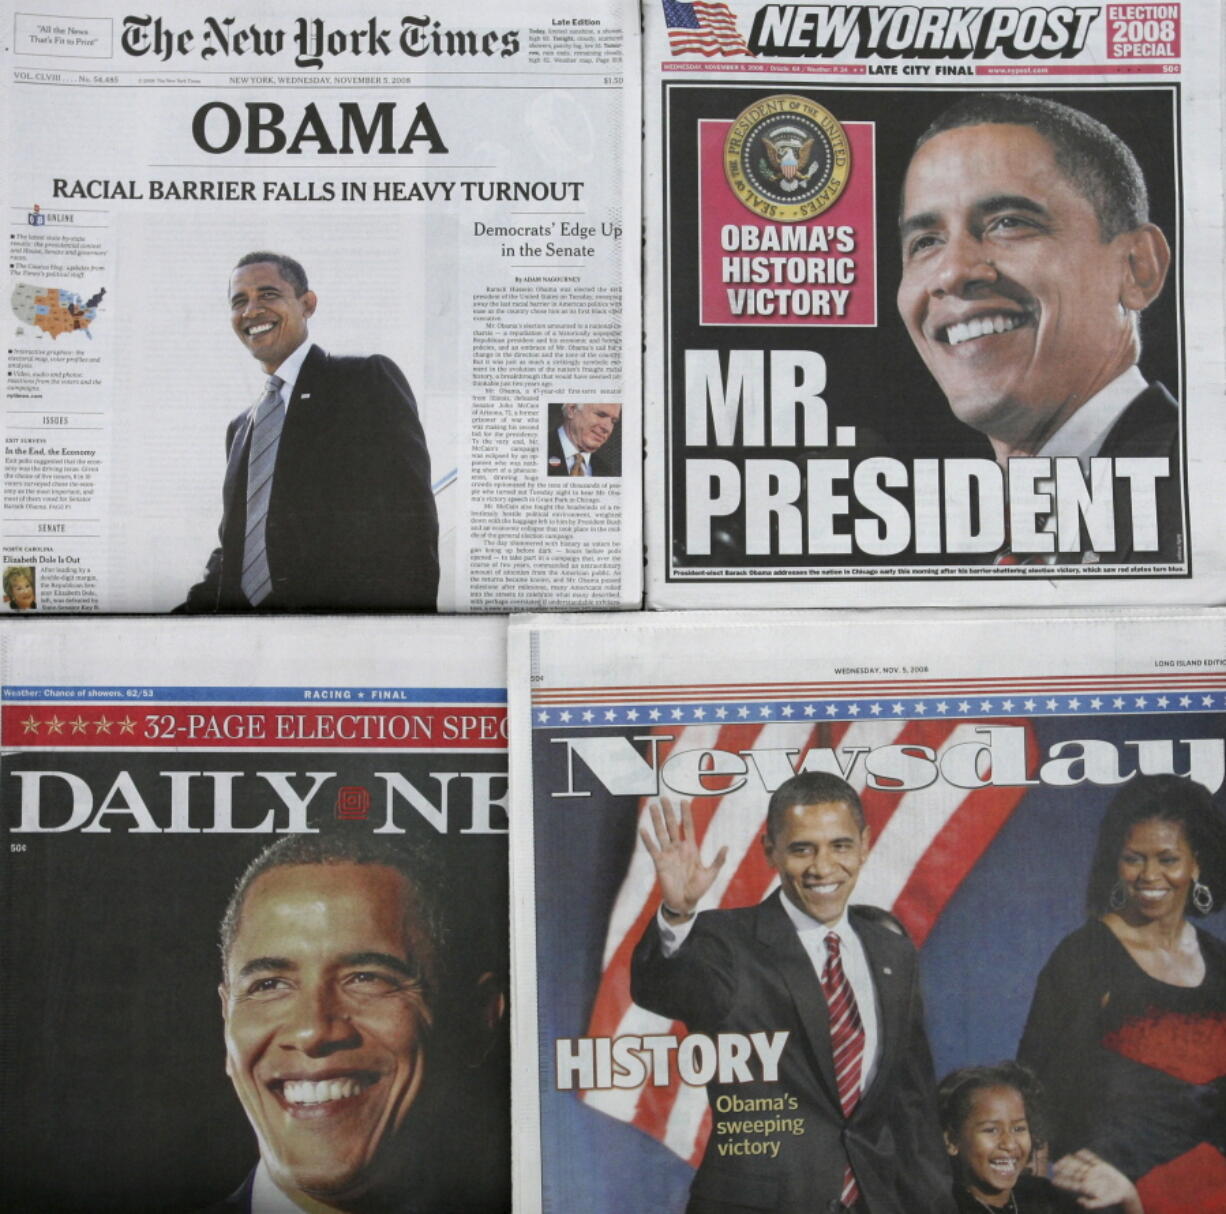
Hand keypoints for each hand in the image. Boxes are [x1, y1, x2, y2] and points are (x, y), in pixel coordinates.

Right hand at [639, 798, 726, 919]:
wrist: (684, 902)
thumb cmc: (698, 889)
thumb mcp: (710, 874)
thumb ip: (718, 860)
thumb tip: (726, 847)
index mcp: (690, 848)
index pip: (688, 826)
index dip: (686, 814)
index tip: (684, 801)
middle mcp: (678, 848)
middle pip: (672, 825)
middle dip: (668, 811)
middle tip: (663, 797)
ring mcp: (668, 854)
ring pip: (661, 833)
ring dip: (656, 820)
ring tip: (652, 806)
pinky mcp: (659, 862)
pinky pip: (652, 848)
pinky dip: (647, 839)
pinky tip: (643, 829)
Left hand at [1052, 1149, 1142, 1211]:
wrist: (1124, 1191)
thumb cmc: (1111, 1199)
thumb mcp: (1102, 1203)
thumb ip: (1091, 1203)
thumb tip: (1079, 1201)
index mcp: (1085, 1187)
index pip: (1071, 1183)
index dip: (1062, 1182)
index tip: (1053, 1180)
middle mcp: (1087, 1177)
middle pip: (1073, 1171)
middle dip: (1063, 1169)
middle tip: (1054, 1167)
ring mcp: (1093, 1170)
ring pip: (1080, 1164)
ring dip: (1072, 1160)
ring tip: (1065, 1157)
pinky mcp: (1101, 1165)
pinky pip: (1092, 1158)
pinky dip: (1087, 1155)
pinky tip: (1081, 1152)